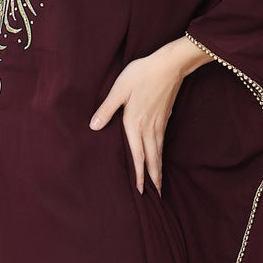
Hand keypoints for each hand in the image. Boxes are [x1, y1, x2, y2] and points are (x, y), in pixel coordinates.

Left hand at [89, 37, 205, 194]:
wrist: (169, 65)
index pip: (137, 156)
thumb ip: (107, 109)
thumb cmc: (142, 74)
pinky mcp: (165, 119)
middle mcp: (149, 129)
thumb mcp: (119, 89)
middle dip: (153, 180)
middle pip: (152, 160)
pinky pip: (163, 144)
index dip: (138, 175)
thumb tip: (93, 127)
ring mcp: (159, 125)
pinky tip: (160, 159)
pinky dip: (161, 156)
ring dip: (159, 171)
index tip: (139, 191)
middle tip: (156, 196)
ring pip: (159, 153)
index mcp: (135, 123)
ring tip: (159, 185)